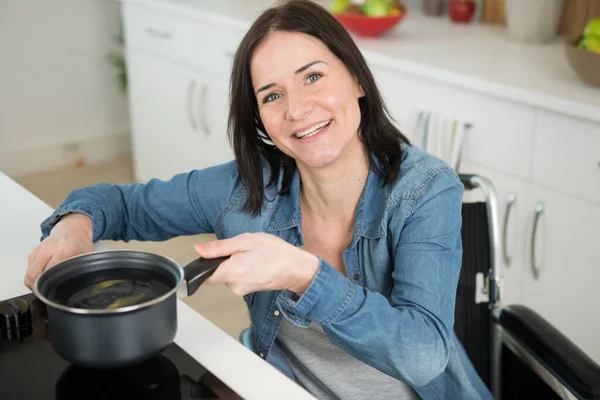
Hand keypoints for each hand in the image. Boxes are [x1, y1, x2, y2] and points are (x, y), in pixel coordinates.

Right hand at [24, 213, 93, 289]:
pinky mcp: (33, 251)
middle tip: (45, 295)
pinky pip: (29, 268)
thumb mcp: (86, 256)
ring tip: (43, 290)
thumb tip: (77, 288)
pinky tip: (41, 281)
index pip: (51, 271)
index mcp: (65, 248)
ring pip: (29, 272)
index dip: (50, 285)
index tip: (53, 294)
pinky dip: (32, 277)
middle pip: (35, 273)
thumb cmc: (81, 243)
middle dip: (38, 288)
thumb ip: (80, 270)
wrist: (72, 228)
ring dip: (33, 284)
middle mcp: (49, 247)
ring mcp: (39, 248)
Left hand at [194, 232, 318, 295]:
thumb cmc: (275, 253)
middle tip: (242, 250)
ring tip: (252, 255)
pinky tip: (255, 262)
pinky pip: (236, 278)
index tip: (213, 254)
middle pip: (215, 273)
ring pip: (227, 274)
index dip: (203, 263)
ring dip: (235, 264)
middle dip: (224, 259)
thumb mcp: (246, 241)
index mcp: (231, 272)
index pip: (202, 275)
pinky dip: (242, 269)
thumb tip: (199, 250)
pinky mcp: (246, 290)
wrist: (296, 269)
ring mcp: (240, 290)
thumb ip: (219, 247)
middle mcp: (233, 286)